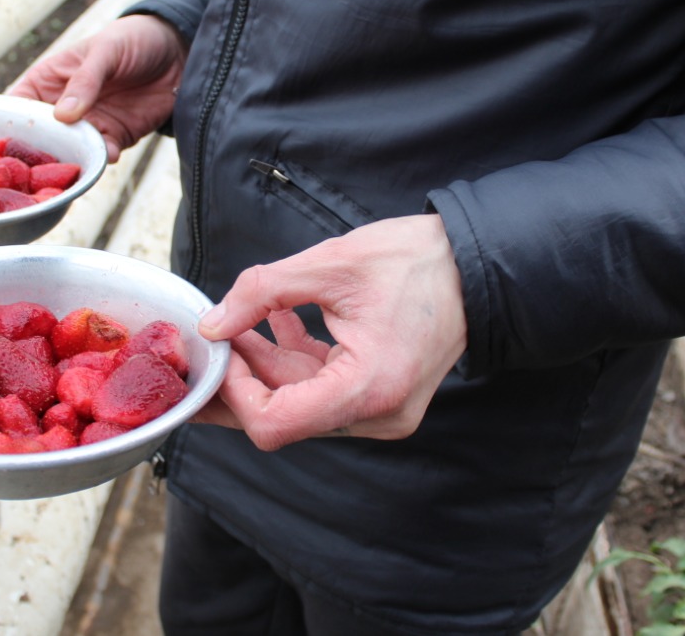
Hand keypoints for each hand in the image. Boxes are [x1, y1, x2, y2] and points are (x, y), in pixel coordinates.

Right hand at [8, 14, 187, 161]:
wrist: (179, 52)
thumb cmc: (133, 39)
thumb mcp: (106, 50)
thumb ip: (85, 81)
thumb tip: (63, 116)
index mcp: (47, 81)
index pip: (17, 107)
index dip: (7, 126)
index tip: (1, 147)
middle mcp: (62, 108)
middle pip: (40, 138)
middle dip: (38, 155)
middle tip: (37, 170)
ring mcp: (89, 125)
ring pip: (70, 152)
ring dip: (72, 160)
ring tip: (75, 165)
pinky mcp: (116, 138)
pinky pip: (102, 155)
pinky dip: (103, 159)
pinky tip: (109, 154)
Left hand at [193, 214, 467, 449]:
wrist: (477, 266)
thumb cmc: (417, 261)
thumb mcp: (329, 264)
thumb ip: (261, 293)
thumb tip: (212, 324)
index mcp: (369, 389)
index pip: (275, 424)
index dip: (236, 391)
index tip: (222, 348)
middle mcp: (377, 415)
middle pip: (284, 418)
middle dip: (242, 381)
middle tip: (207, 350)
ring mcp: (381, 411)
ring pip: (299, 403)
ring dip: (265, 366)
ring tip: (238, 323)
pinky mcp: (380, 397)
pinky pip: (321, 390)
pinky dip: (294, 361)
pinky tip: (275, 323)